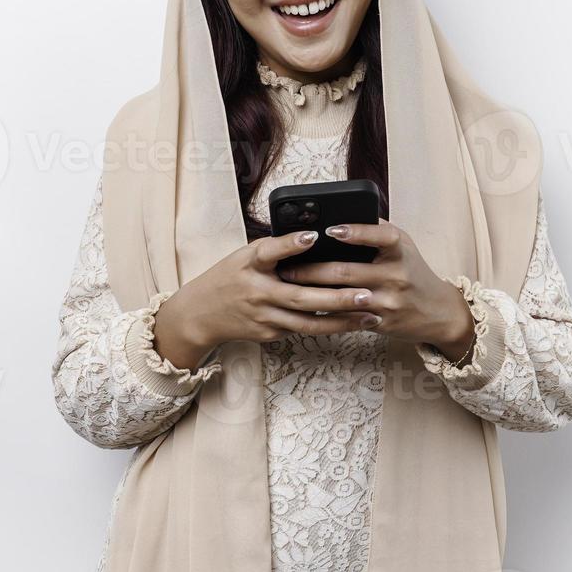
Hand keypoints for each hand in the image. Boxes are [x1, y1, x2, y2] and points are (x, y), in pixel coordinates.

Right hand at [152, 228, 382, 368]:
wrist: (200, 315)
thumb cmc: (229, 277)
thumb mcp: (245, 255)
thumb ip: (275, 249)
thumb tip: (313, 236)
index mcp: (250, 265)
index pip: (269, 251)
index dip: (291, 243)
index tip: (314, 236)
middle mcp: (258, 293)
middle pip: (302, 297)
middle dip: (338, 298)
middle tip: (367, 294)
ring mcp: (264, 318)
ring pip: (309, 323)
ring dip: (342, 321)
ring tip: (371, 316)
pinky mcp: (269, 335)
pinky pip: (303, 330)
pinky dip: (328, 326)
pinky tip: (353, 323)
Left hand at [275, 220, 476, 359]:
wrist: (438, 311)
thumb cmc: (412, 270)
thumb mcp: (402, 245)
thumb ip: (375, 229)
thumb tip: (339, 213)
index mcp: (399, 250)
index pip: (380, 236)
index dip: (356, 232)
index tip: (330, 229)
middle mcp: (396, 275)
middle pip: (348, 271)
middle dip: (313, 269)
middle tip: (287, 265)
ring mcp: (388, 301)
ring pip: (343, 296)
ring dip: (313, 291)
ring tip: (290, 284)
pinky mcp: (381, 322)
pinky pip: (347, 317)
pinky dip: (325, 311)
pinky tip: (306, 306)